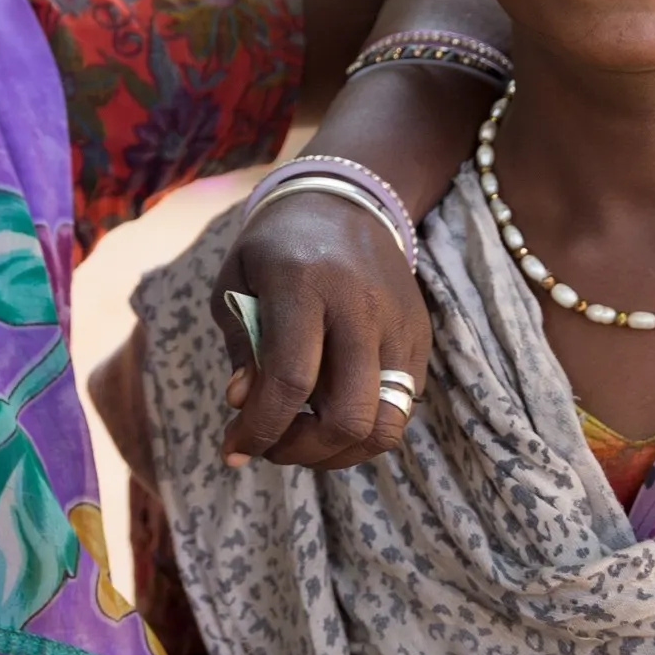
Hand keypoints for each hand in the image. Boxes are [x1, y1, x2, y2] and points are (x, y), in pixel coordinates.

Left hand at [208, 190, 427, 468]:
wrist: (344, 201)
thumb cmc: (275, 247)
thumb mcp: (237, 283)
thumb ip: (243, 345)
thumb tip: (242, 403)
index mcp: (304, 285)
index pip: (290, 381)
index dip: (261, 428)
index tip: (234, 449)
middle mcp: (360, 308)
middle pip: (349, 417)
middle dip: (303, 451)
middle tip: (270, 448)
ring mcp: (399, 325)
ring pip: (386, 424)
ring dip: (340, 453)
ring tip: (301, 442)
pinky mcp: (420, 338)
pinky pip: (401, 406)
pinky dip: (363, 429)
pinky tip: (328, 417)